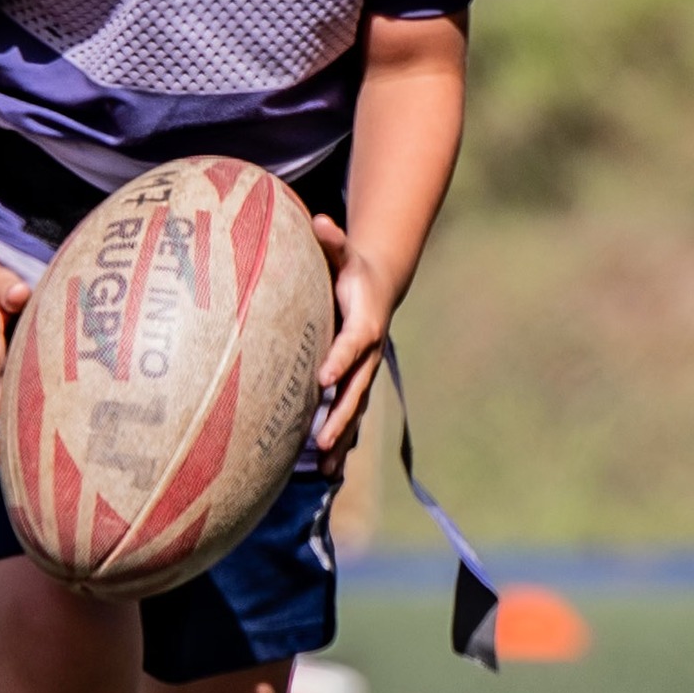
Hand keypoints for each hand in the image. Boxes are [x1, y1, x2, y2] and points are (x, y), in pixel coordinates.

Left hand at [310, 214, 391, 478]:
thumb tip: (317, 221)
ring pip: (354, 411)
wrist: (376, 288)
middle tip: (321, 438)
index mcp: (364, 322)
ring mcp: (363, 373)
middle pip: (356, 389)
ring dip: (340, 439)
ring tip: (325, 470)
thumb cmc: (350, 268)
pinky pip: (349, 416)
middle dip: (341, 415)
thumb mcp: (342, 252)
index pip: (353, 343)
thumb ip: (331, 240)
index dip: (340, 360)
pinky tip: (325, 471)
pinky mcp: (355, 384)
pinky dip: (340, 442)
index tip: (323, 379)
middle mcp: (367, 354)